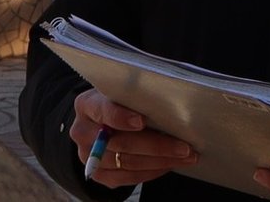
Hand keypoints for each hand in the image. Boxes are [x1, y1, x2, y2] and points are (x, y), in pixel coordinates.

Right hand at [68, 88, 196, 186]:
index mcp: (87, 104)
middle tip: (184, 147)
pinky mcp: (98, 174)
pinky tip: (169, 164)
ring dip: (161, 161)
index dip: (121, 117)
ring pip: (127, 163)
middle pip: (121, 142)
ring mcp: (88, 156)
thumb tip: (174, 103)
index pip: (103, 110)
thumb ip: (139, 95)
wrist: (106, 120)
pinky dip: (151, 172)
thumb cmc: (122, 101)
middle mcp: (82, 132)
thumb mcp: (126, 91)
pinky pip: (127, 178)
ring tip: (186, 156)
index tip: (141, 121)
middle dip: (157, 145)